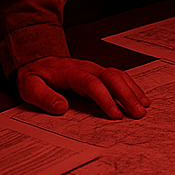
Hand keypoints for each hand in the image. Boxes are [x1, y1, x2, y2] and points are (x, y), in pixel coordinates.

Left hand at [16, 57, 148, 118]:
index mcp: (72, 72)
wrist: (37, 59)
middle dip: (127, 95)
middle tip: (138, 113)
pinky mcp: (99, 73)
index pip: (93, 84)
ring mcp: (95, 69)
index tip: (115, 115)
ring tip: (144, 107)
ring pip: (119, 76)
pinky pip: (119, 77)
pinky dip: (131, 86)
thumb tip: (60, 107)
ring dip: (133, 91)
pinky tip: (140, 97)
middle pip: (112, 78)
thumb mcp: (29, 86)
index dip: (105, 99)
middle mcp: (87, 68)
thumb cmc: (35, 75)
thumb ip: (43, 97)